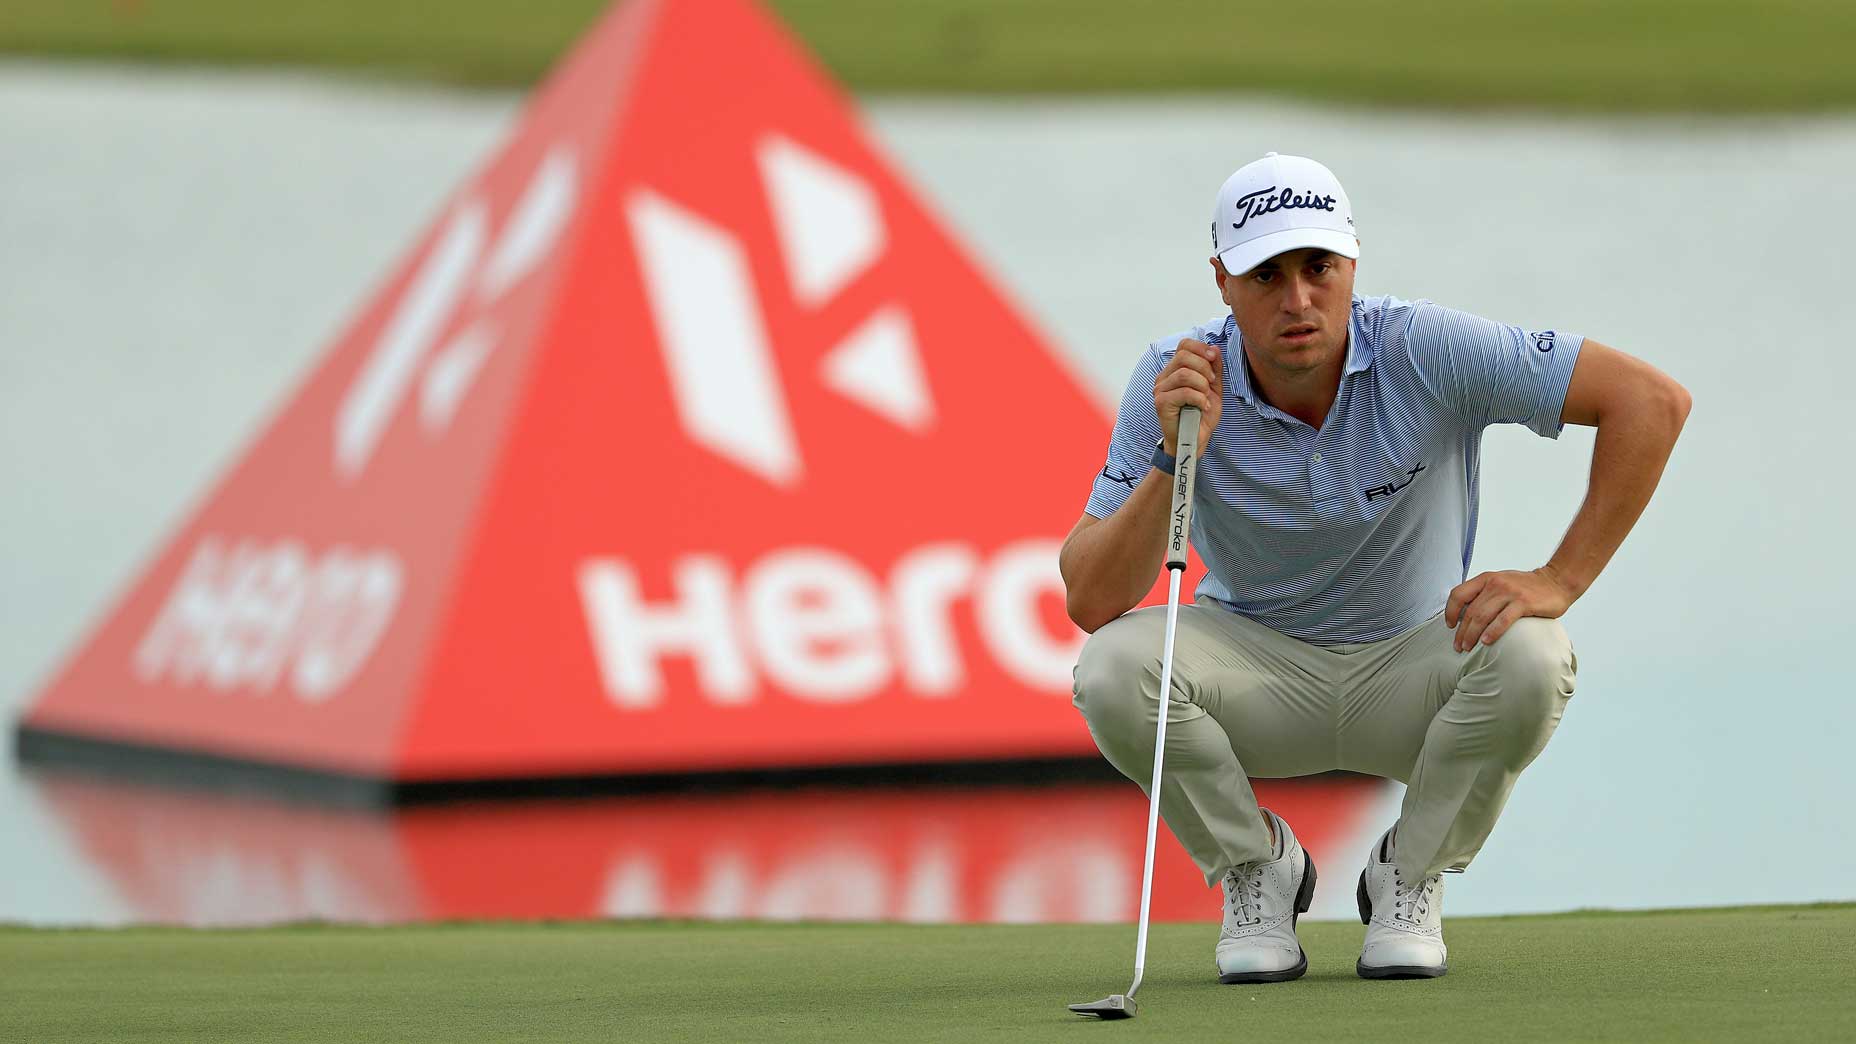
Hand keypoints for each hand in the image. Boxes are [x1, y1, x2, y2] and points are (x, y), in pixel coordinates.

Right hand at [1155, 338, 1221, 455]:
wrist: (1194, 440)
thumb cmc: (1201, 415)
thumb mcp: (1213, 388)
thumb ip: (1213, 368)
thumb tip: (1214, 349)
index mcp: (1175, 369)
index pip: (1184, 345)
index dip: (1200, 348)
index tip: (1213, 359)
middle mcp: (1164, 377)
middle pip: (1184, 356)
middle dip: (1204, 368)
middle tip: (1211, 383)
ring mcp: (1160, 389)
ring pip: (1184, 374)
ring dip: (1202, 385)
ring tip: (1206, 397)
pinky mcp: (1161, 403)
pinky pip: (1184, 392)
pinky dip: (1200, 399)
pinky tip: (1203, 407)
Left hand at [1445, 567, 1573, 651]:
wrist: (1557, 581)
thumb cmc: (1526, 586)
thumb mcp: (1500, 582)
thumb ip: (1484, 593)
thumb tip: (1464, 613)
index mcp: (1486, 578)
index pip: (1458, 594)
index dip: (1450, 611)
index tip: (1450, 626)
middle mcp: (1495, 584)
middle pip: (1470, 611)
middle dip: (1461, 631)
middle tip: (1458, 646)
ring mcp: (1509, 593)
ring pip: (1482, 617)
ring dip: (1472, 635)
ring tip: (1467, 647)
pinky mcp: (1524, 603)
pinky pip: (1503, 620)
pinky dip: (1492, 632)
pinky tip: (1486, 642)